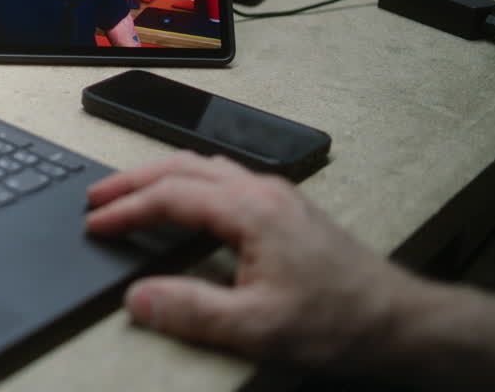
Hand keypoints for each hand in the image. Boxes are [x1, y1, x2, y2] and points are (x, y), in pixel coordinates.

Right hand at [85, 152, 410, 369]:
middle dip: (133, 180)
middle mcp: (263, 192)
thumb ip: (192, 312)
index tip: (94, 223)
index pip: (171, 196)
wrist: (399, 322)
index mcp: (251, 211)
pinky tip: (183, 201)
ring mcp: (277, 197)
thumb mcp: (258, 327)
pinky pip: (224, 178)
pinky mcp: (286, 210)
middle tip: (96, 197)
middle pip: (183, 167)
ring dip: (160, 176)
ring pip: (204, 166)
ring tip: (128, 194)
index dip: (126, 210)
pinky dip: (187, 182)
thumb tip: (139, 298)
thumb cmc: (339, 322)